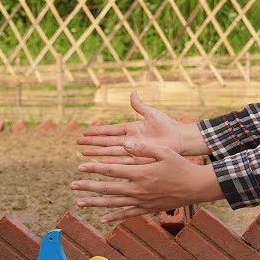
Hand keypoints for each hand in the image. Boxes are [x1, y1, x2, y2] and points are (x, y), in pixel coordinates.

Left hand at [71, 139, 222, 222]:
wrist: (196, 187)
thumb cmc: (180, 165)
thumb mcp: (163, 151)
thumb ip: (143, 147)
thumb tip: (124, 142)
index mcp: (140, 173)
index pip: (111, 171)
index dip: (94, 168)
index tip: (80, 166)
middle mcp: (138, 190)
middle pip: (108, 189)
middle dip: (88, 186)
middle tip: (72, 185)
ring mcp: (142, 201)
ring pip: (114, 203)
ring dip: (95, 202)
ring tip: (79, 202)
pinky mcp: (147, 209)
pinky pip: (127, 214)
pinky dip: (114, 217)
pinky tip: (102, 219)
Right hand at [77, 91, 202, 161]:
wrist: (181, 139)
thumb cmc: (168, 125)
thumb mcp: (152, 114)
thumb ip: (140, 106)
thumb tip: (131, 93)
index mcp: (131, 129)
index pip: (110, 130)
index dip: (97, 132)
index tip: (84, 133)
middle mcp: (130, 141)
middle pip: (107, 142)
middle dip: (93, 144)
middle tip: (78, 145)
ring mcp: (134, 150)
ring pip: (112, 153)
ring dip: (98, 154)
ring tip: (84, 156)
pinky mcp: (140, 159)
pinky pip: (124, 162)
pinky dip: (112, 163)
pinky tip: (102, 166)